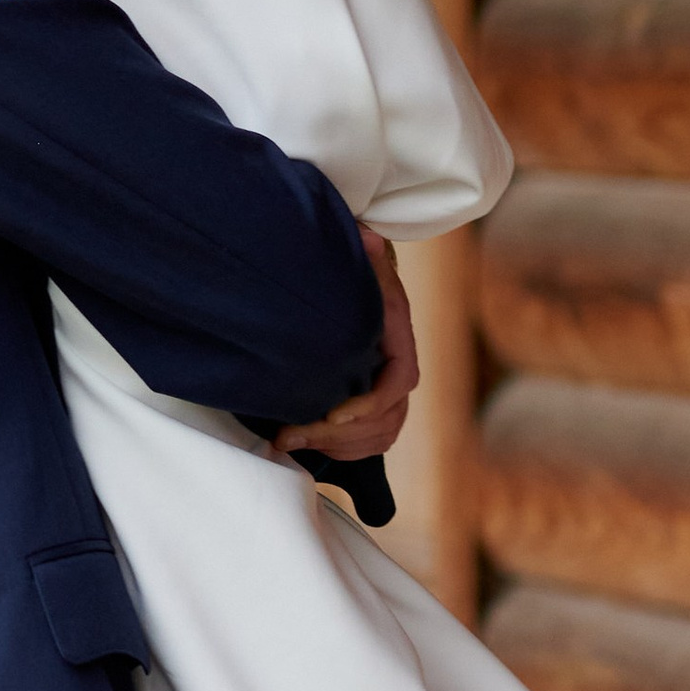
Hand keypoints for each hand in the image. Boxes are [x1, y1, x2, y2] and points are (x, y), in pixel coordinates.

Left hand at [270, 228, 417, 465]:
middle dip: (341, 435)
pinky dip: (343, 451)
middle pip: (388, 418)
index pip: (400, 379)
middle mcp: (396, 361)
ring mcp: (384, 383)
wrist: (344, 271)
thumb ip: (361, 250)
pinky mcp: (368, 399)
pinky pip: (371, 440)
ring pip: (380, 434)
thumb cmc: (346, 263)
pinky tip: (307, 445)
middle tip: (291, 434)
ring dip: (337, 447)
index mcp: (395, 329)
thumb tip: (369, 239)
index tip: (333, 414)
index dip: (371, 403)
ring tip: (288, 440)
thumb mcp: (353, 254)